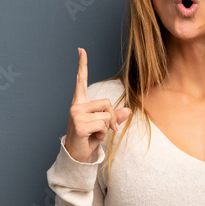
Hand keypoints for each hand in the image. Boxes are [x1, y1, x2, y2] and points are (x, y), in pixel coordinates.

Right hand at [65, 47, 130, 162]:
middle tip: (104, 130)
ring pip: (106, 115)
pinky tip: (92, 138)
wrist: (77, 156)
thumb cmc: (89, 139)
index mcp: (80, 103)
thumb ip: (115, 117)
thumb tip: (128, 110)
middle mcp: (76, 106)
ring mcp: (76, 114)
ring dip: (107, 128)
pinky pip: (103, 125)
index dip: (82, 65)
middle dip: (112, 117)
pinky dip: (103, 134)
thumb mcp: (104, 127)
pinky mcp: (79, 125)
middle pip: (106, 102)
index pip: (81, 81)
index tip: (81, 49)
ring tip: (95, 134)